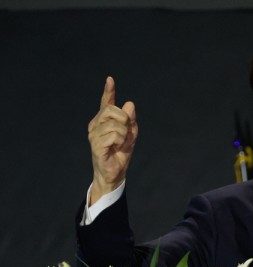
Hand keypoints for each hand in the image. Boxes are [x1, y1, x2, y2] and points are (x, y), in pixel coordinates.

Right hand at [87, 76, 137, 204]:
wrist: (115, 172)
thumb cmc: (120, 153)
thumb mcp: (131, 134)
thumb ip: (131, 120)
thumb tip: (129, 104)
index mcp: (103, 120)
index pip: (105, 102)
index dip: (108, 91)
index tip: (110, 79)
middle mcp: (95, 125)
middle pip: (112, 110)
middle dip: (124, 120)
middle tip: (125, 134)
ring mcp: (94, 134)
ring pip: (115, 124)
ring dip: (124, 134)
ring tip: (119, 144)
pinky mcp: (96, 145)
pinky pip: (114, 135)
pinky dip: (120, 141)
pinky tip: (116, 148)